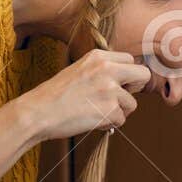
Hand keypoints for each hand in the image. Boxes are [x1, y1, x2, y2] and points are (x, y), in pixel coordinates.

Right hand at [19, 50, 150, 141]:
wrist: (38, 112)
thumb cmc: (56, 95)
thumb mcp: (79, 70)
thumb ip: (102, 71)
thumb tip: (125, 82)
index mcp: (99, 57)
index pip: (131, 60)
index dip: (127, 75)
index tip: (118, 85)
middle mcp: (108, 69)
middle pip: (143, 75)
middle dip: (134, 89)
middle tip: (119, 99)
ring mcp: (110, 90)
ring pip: (132, 103)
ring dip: (118, 111)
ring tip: (96, 112)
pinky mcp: (110, 110)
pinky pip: (121, 119)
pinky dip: (109, 124)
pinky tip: (92, 120)